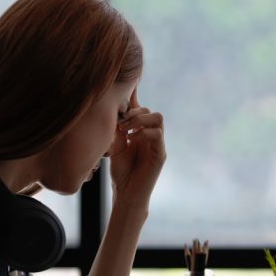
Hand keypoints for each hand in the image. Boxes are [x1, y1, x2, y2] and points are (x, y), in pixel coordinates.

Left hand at [107, 88, 165, 210]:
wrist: (126, 194)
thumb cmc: (121, 172)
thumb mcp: (115, 146)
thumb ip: (118, 129)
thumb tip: (115, 109)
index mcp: (138, 131)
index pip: (139, 109)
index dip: (135, 95)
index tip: (130, 82)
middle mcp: (149, 135)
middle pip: (149, 110)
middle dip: (134, 112)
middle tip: (121, 123)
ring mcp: (156, 144)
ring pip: (157, 117)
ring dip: (141, 119)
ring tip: (127, 129)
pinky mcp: (160, 154)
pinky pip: (158, 135)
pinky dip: (146, 132)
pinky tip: (134, 138)